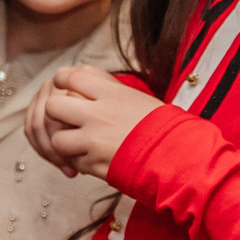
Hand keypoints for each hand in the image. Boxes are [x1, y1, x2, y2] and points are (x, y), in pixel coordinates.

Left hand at [25, 63, 162, 180]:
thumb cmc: (166, 127)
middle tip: (68, 121)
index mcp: (112, 93)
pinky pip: (74, 162)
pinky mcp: (97, 164)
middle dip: (56, 115)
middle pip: (53, 105)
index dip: (62, 81)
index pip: (69, 76)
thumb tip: (81, 76)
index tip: (64, 88)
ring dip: (66, 144)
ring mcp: (95, 140)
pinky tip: (95, 160)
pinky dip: (80, 163)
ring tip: (81, 145)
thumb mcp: (138, 97)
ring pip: (57, 139)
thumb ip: (107, 88)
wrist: (186, 158)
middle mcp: (99, 114)